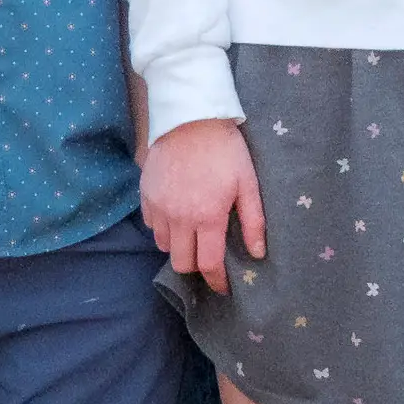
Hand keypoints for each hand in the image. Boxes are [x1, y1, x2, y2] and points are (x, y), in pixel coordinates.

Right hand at [141, 113, 263, 284]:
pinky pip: (151, 225)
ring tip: (192, 234)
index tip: (223, 286)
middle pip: (182, 263)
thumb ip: (253, 221)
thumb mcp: (247, 183)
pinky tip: (176, 215)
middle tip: (207, 256)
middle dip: (196, 266)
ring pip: (164, 246)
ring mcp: (159, 207)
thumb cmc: (225, 150)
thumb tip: (257, 253)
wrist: (190, 118)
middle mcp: (180, 218)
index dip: (216, 281)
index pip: (208, 264)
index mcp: (208, 217)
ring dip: (179, 246)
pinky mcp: (146, 195)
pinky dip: (163, 228)